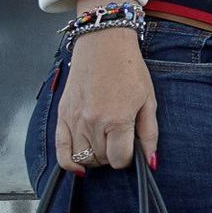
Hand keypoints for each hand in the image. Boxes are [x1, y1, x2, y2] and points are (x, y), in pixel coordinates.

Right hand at [54, 28, 157, 173]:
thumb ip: (149, 133)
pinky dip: (69, 162)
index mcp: (117, 119)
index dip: (128, 158)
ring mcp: (74, 120)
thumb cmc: (129, 70)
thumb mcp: (149, 100)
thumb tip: (151, 161)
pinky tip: (79, 167)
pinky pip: (60, 150)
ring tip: (105, 143)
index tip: (131, 149)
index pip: (119, 159)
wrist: (102, 45)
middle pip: (101, 159)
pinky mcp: (62, 115)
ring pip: (82, 158)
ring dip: (95, 158)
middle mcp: (93, 122)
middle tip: (119, 140)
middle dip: (112, 155)